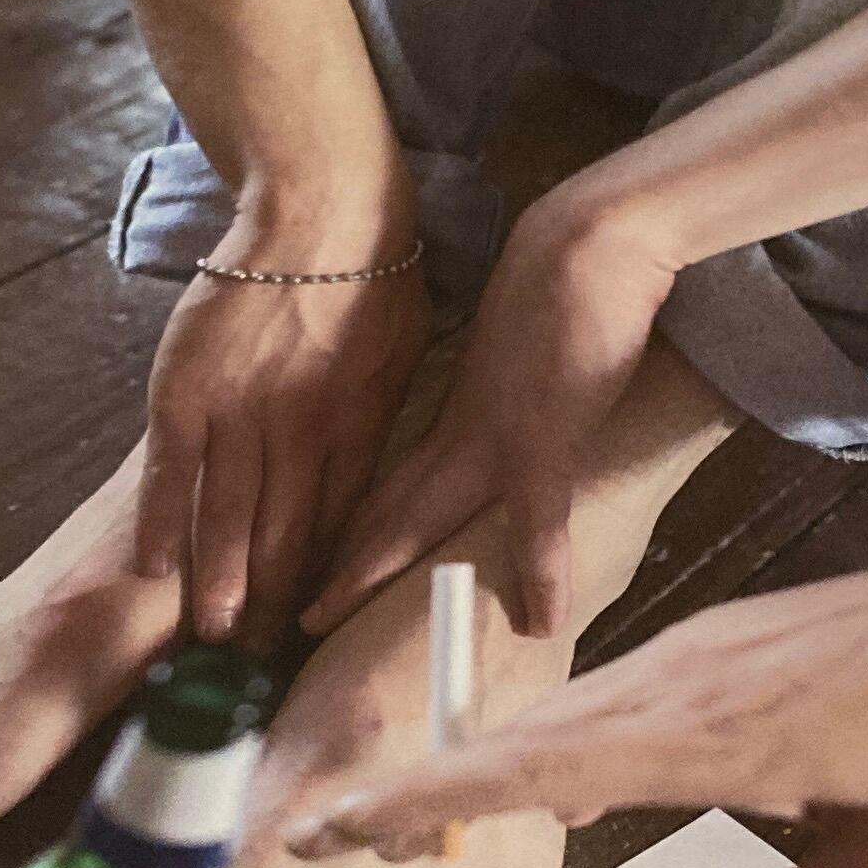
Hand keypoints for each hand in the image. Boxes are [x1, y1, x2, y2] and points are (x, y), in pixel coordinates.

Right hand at [133, 173, 428, 644]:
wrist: (324, 203)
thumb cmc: (374, 275)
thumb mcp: (400, 358)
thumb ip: (375, 418)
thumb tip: (363, 467)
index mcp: (357, 434)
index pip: (334, 527)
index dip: (319, 581)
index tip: (306, 628)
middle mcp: (301, 435)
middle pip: (283, 536)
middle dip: (270, 600)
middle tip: (256, 658)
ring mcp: (241, 413)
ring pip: (229, 516)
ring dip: (219, 581)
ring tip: (212, 637)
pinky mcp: (188, 390)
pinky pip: (172, 473)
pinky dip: (163, 524)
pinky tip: (154, 574)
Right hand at [281, 531, 867, 867]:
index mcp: (720, 741)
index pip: (549, 769)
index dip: (443, 795)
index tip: (353, 821)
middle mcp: (681, 690)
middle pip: (519, 739)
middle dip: (418, 788)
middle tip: (321, 836)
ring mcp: (686, 660)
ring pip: (553, 718)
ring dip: (472, 766)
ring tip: (394, 820)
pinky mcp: (700, 649)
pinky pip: (597, 701)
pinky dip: (541, 745)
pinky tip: (535, 790)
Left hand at [304, 185, 675, 642]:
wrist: (587, 243)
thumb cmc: (568, 285)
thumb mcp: (527, 351)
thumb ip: (512, 391)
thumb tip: (513, 409)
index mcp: (461, 413)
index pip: (389, 478)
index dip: (349, 523)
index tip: (309, 562)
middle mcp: (462, 432)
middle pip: (382, 508)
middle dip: (330, 561)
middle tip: (279, 610)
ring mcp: (494, 439)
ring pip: (416, 519)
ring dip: (367, 573)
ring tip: (317, 622)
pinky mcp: (542, 442)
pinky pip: (540, 524)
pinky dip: (542, 574)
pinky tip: (543, 624)